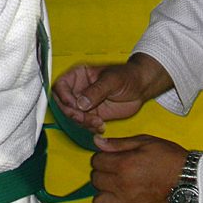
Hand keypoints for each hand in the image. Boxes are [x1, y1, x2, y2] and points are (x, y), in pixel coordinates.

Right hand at [53, 53, 173, 132]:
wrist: (141, 87)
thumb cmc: (127, 76)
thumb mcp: (112, 80)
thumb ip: (96, 91)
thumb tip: (80, 103)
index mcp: (79, 75)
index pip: (60, 86)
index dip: (63, 97)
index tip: (74, 105)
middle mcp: (78, 89)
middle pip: (63, 104)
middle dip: (73, 114)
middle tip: (86, 118)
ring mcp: (84, 103)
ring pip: (72, 116)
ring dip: (82, 123)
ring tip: (99, 123)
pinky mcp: (91, 114)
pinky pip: (83, 124)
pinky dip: (90, 128)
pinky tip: (101, 127)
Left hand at [91, 135, 188, 202]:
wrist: (189, 180)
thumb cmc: (169, 159)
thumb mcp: (145, 142)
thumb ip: (118, 143)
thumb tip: (97, 142)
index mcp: (124, 164)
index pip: (96, 161)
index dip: (102, 158)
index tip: (110, 159)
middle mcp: (122, 185)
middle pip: (95, 180)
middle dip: (103, 173)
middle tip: (116, 171)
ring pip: (99, 202)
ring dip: (105, 194)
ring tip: (117, 189)